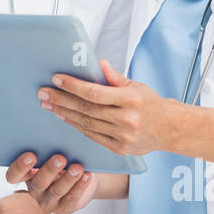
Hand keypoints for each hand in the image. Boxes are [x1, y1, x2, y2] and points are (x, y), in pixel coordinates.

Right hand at [5, 152, 97, 213]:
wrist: (82, 174)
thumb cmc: (63, 156)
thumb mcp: (52, 150)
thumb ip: (46, 144)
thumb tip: (49, 117)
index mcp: (25, 174)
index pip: (13, 175)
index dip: (20, 167)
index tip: (31, 155)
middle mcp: (34, 189)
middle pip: (38, 183)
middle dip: (49, 170)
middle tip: (60, 158)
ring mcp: (48, 201)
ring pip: (56, 191)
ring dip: (68, 178)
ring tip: (78, 167)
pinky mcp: (64, 207)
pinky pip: (71, 199)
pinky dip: (80, 187)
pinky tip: (86, 176)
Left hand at [38, 59, 168, 156]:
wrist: (170, 129)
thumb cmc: (151, 104)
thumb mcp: (137, 86)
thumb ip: (115, 78)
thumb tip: (98, 64)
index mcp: (131, 99)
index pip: (95, 92)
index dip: (74, 86)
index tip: (57, 79)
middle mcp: (127, 119)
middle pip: (86, 109)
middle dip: (62, 100)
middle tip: (43, 93)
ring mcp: (123, 136)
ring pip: (86, 124)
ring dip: (64, 114)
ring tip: (49, 105)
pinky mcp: (119, 149)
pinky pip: (92, 136)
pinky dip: (77, 126)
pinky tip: (65, 117)